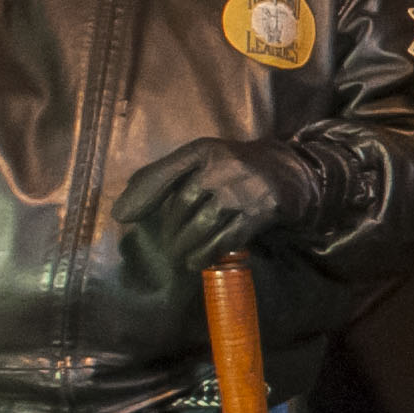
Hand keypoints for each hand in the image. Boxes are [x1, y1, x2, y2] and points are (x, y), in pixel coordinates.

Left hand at [113, 137, 323, 266]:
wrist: (292, 171)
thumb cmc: (236, 168)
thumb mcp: (204, 160)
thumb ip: (166, 176)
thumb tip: (124, 208)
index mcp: (204, 151)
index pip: (165, 172)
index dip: (142, 196)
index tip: (121, 217)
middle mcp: (221, 168)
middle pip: (182, 206)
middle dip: (170, 230)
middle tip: (168, 245)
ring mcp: (241, 192)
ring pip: (201, 226)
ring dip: (185, 246)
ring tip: (180, 257)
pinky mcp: (258, 213)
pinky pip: (224, 240)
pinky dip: (206, 254)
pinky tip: (198, 261)